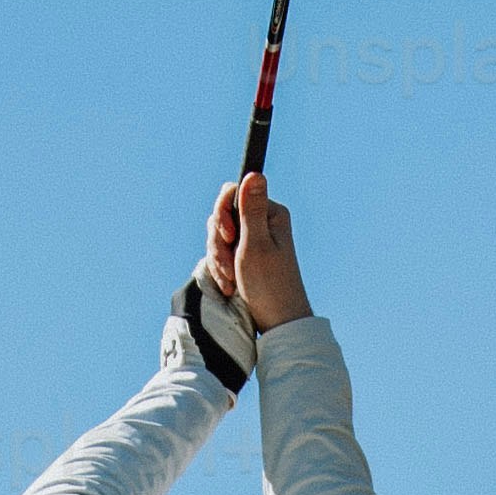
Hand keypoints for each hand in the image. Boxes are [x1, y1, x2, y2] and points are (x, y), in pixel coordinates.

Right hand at [209, 174, 312, 332]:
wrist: (278, 322)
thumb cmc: (270, 285)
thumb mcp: (256, 244)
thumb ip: (252, 209)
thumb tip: (255, 173)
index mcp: (270, 213)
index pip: (231, 194)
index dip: (221, 215)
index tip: (228, 237)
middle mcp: (262, 222)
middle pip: (221, 216)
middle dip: (218, 243)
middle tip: (228, 266)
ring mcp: (252, 240)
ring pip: (217, 236)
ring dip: (218, 260)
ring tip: (230, 281)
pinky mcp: (244, 256)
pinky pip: (220, 253)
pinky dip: (220, 269)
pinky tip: (230, 286)